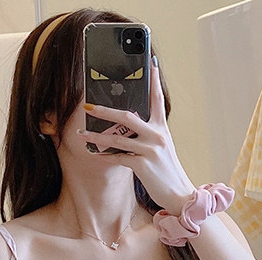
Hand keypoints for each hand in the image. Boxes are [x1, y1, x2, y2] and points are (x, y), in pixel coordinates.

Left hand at [77, 59, 194, 214]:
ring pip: (117, 138)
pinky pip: (118, 158)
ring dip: (96, 137)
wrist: (179, 195)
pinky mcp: (143, 165)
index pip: (157, 99)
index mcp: (162, 128)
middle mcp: (156, 136)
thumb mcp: (162, 149)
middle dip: (105, 111)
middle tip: (88, 106)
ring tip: (82, 134)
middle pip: (127, 116)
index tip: (150, 62)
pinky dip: (105, 157)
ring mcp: (149, 150)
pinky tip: (95, 155)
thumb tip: (128, 129)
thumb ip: (148, 136)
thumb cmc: (168, 172)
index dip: (154, 80)